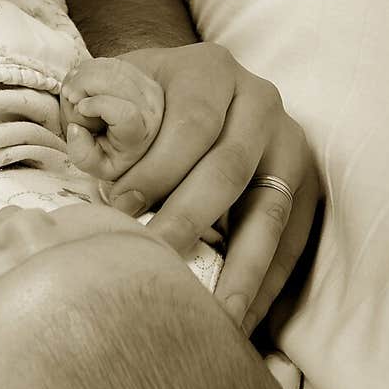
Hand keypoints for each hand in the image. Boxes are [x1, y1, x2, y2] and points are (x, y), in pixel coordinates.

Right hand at [60, 57, 164, 180]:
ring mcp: (149, 87)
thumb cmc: (111, 155)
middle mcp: (152, 108)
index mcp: (141, 135)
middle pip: (115, 81)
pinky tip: (84, 85)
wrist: (129, 141)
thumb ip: (83, 155)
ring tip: (78, 95)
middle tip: (72, 101)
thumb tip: (75, 129)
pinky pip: (110, 61)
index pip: (124, 113)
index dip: (97, 105)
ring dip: (84, 76)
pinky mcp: (141, 73)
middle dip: (84, 87)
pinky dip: (89, 69)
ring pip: (111, 67)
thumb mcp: (98, 166)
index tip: (81, 109)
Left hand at [97, 44, 318, 335]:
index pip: (191, 124)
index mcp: (210, 70)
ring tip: (212, 315)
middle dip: (189, 222)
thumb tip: (82, 153)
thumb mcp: (117, 86)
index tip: (120, 214)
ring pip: (270, 209)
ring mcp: (289, 142)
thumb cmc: (143, 99)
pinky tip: (242, 317)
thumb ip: (95, 114)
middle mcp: (259, 100)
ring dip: (241, 267)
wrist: (193, 88)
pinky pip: (293, 238)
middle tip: (155, 268)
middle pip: (229, 168)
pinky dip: (269, 280)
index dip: (157, 171)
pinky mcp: (306, 181)